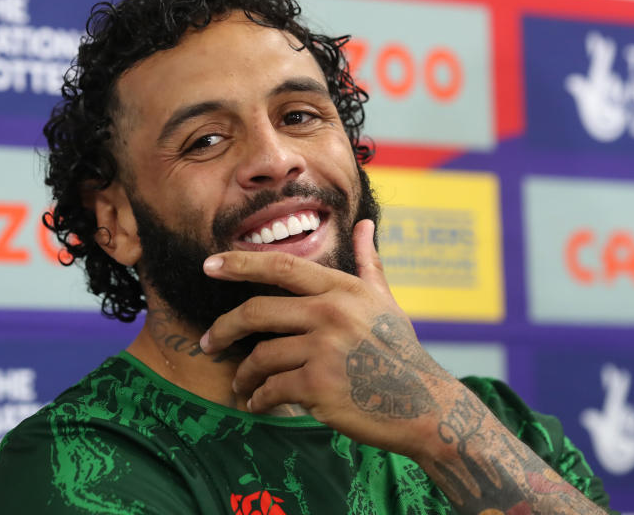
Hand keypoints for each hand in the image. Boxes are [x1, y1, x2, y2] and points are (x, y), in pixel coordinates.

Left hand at [200, 219, 450, 456]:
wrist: (426, 407)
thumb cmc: (401, 353)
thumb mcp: (386, 302)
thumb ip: (368, 263)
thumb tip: (365, 225)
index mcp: (343, 290)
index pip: (281, 266)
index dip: (240, 263)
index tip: (209, 265)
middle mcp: (332, 313)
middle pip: (257, 311)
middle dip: (224, 329)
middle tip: (207, 342)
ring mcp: (324, 349)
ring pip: (261, 356)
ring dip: (244, 375)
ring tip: (242, 385)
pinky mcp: (319, 385)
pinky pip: (271, 389)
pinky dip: (258, 399)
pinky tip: (258, 405)